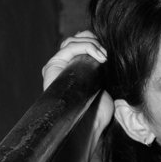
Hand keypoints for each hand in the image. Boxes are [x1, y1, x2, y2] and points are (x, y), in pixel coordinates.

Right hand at [43, 30, 112, 144]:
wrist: (91, 123)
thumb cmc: (99, 109)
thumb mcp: (104, 82)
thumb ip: (101, 66)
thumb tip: (107, 51)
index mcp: (74, 67)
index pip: (80, 42)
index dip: (94, 41)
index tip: (108, 51)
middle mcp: (63, 65)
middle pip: (75, 38)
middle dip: (93, 41)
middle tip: (107, 54)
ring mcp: (56, 66)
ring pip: (72, 41)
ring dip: (92, 44)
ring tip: (104, 57)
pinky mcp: (52, 67)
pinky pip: (69, 47)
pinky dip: (86, 47)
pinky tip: (100, 57)